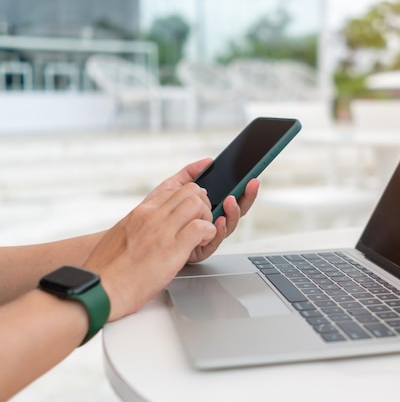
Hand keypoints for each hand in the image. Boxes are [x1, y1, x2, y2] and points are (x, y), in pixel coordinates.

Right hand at [83, 159, 258, 320]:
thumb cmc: (107, 271)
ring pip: (198, 203)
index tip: (198, 188)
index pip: (172, 188)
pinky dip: (208, 234)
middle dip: (203, 203)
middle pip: (190, 190)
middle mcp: (151, 215)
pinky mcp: (173, 248)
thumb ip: (136, 227)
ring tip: (201, 233)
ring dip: (207, 217)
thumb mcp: (119, 237)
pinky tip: (200, 244)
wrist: (98, 289)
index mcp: (140, 212)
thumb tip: (143, 230)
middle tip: (201, 221)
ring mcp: (163, 230)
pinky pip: (202, 227)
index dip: (189, 189)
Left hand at [145, 158, 259, 262]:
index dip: (243, 189)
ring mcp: (204, 238)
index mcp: (205, 209)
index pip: (231, 198)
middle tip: (251, 185)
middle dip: (246, 198)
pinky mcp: (196, 251)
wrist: (132, 248)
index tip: (252, 178)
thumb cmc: (149, 219)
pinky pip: (212, 242)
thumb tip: (208, 162)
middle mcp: (208, 223)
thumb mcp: (169, 190)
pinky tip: (219, 220)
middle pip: (234, 211)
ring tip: (230, 200)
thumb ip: (188, 175)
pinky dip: (218, 231)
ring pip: (226, 225)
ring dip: (232, 212)